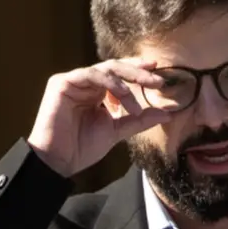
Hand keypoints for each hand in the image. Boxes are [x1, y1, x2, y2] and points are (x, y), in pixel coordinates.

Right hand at [26, 58, 170, 177]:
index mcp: (97, 92)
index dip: (139, 72)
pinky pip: (90, 74)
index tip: (159, 76)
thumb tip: (167, 113)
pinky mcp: (62, 83)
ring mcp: (73, 81)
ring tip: (138, 102)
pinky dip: (110, 83)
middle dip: (138, 73)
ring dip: (126, 82)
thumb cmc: (82, 147)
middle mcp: (85, 83)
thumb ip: (139, 120)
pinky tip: (123, 95)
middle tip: (157, 81)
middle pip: (115, 68)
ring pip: (105, 69)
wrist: (59, 161)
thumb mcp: (117, 131)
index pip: (120, 75)